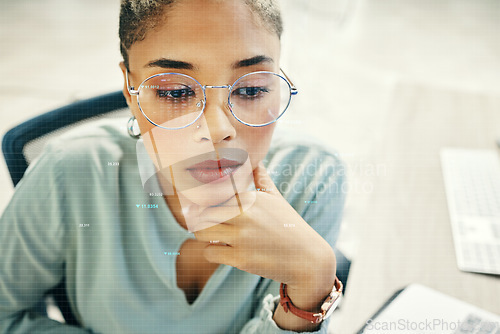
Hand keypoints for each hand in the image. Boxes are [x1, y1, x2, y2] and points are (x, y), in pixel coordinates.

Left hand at [194, 161, 335, 292]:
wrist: (307, 258)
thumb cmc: (290, 226)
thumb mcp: (277, 199)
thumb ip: (262, 179)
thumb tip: (257, 162)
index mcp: (250, 197)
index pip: (212, 192)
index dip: (205, 200)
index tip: (206, 205)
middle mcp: (244, 214)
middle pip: (202, 212)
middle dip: (202, 218)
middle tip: (209, 223)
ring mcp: (241, 237)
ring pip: (200, 231)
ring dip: (204, 235)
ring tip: (215, 236)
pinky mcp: (240, 258)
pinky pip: (209, 252)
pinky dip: (213, 253)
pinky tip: (224, 251)